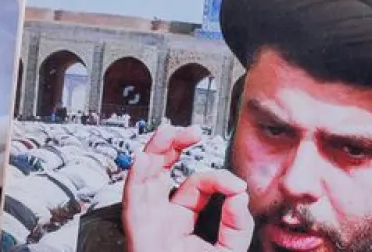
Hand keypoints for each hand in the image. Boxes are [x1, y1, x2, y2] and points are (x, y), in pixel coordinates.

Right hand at [122, 124, 253, 251]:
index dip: (216, 177)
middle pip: (161, 171)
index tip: (235, 184)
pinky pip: (133, 201)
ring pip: (143, 178)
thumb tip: (239, 193)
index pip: (196, 184)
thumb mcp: (227, 250)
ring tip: (168, 132)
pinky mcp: (138, 234)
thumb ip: (237, 224)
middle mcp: (161, 218)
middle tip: (191, 132)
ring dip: (153, 151)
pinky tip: (148, 159)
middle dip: (173, 145)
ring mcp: (149, 224)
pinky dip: (138, 178)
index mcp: (181, 221)